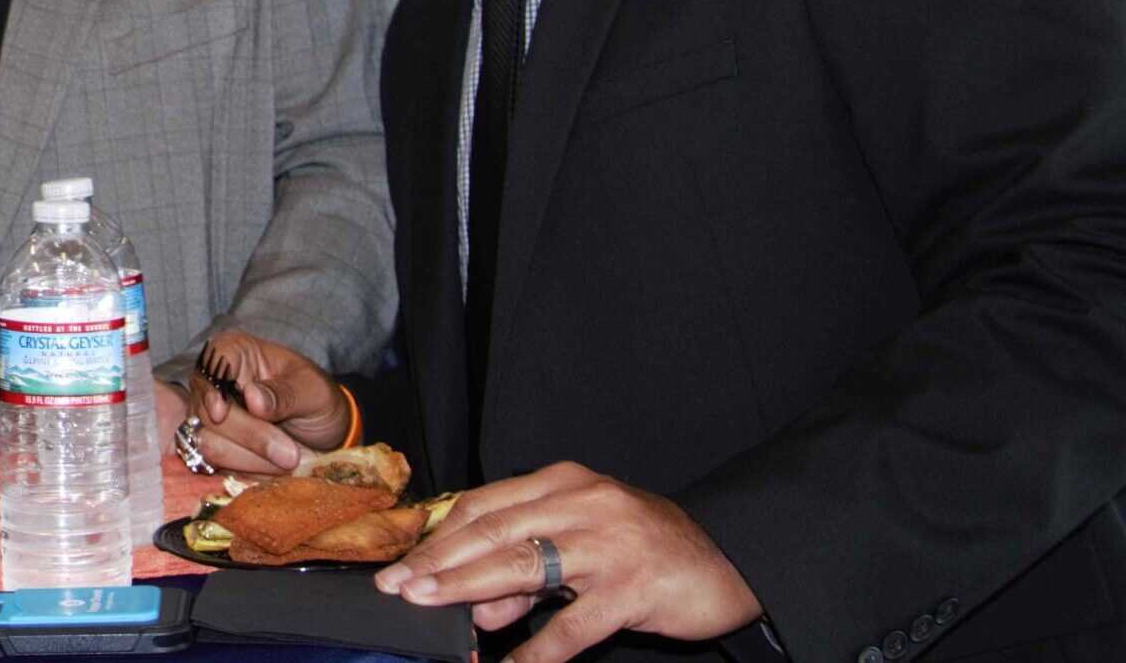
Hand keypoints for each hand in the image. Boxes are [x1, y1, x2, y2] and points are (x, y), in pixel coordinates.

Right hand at [182, 332, 351, 472]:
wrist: (323, 437)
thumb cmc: (317, 401)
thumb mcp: (314, 392)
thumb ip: (285, 394)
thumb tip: (252, 398)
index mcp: (237, 353)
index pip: (212, 361)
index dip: (212, 388)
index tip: (220, 413)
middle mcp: (214, 383)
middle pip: (206, 411)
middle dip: (251, 437)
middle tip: (291, 455)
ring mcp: (208, 418)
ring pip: (209, 443)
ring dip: (253, 460)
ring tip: (291, 461)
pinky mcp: (213, 447)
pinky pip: (217, 466)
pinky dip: (250, 472)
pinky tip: (276, 468)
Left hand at [371, 461, 759, 661]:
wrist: (729, 561)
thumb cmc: (645, 550)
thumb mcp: (582, 550)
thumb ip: (529, 572)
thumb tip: (476, 608)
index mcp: (564, 484)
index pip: (484, 505)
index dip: (439, 536)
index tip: (402, 563)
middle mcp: (583, 503)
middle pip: (493, 531)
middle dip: (439, 562)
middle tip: (399, 587)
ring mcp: (609, 544)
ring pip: (523, 565)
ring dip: (468, 590)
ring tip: (432, 608)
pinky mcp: (634, 588)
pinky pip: (574, 624)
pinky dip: (538, 649)